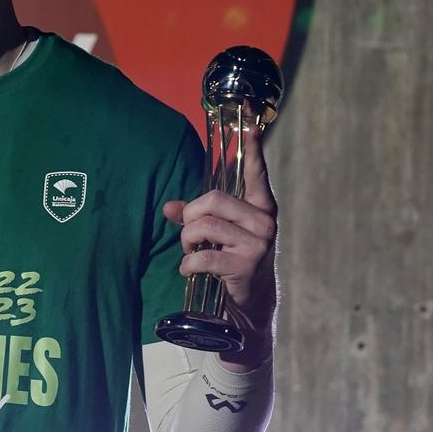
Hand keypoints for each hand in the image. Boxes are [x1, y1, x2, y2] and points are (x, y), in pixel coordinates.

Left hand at [163, 121, 277, 358]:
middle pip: (214, 200)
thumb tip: (168, 208)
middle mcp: (264, 222)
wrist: (251, 308)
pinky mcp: (245, 266)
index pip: (257, 173)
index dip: (252, 148)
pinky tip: (190, 270)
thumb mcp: (219, 236)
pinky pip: (203, 255)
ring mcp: (257, 244)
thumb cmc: (234, 262)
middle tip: (189, 233)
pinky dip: (188, 263)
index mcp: (261, 208)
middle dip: (191, 215)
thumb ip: (195, 217)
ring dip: (187, 241)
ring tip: (190, 252)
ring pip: (205, 226)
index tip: (250, 123)